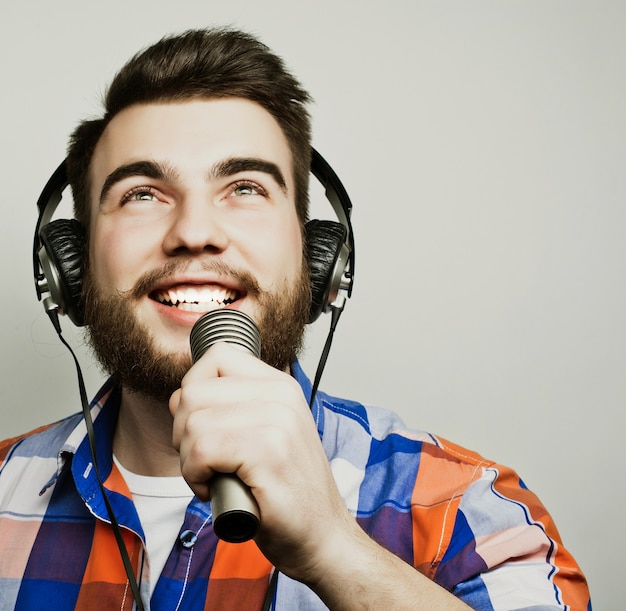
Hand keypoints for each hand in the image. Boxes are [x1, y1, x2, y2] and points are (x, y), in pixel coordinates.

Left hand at [169, 342, 356, 580]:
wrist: (323, 535)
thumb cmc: (285, 490)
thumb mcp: (265, 433)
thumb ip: (230, 407)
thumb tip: (180, 396)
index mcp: (280, 386)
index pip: (217, 356)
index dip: (194, 389)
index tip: (203, 425)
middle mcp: (281, 395)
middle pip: (193, 391)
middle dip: (183, 431)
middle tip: (205, 461)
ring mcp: (277, 421)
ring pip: (192, 423)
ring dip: (189, 459)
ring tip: (214, 477)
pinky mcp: (268, 452)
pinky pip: (201, 451)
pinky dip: (195, 476)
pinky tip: (215, 490)